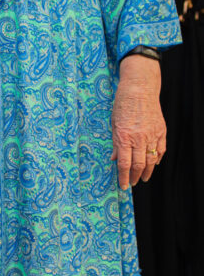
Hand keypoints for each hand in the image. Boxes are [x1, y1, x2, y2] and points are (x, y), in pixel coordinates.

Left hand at [111, 54, 165, 189]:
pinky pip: (160, 150)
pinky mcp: (161, 131)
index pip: (124, 164)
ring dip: (147, 171)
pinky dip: (157, 159)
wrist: (140, 89)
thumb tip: (114, 158)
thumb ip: (115, 142)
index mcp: (124, 137)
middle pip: (139, 165)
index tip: (123, 186)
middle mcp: (139, 138)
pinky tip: (154, 163)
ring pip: (151, 160)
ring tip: (143, 178)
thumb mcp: (113, 123)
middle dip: (135, 177)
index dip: (123, 177)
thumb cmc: (123, 104)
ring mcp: (152, 135)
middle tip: (132, 183)